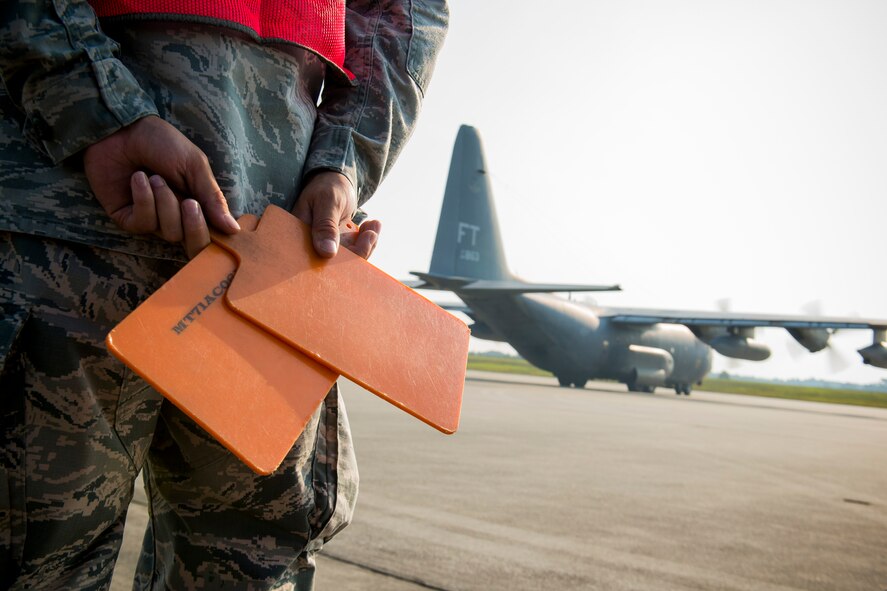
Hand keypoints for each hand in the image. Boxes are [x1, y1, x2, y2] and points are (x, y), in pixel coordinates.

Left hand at [83, 115, 239, 256]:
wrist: (122, 129)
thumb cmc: (162, 143)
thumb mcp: (195, 166)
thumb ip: (213, 199)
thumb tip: (234, 229)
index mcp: (198, 205)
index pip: (211, 235)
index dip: (210, 232)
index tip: (205, 211)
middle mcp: (177, 217)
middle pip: (192, 243)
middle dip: (191, 223)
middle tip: (188, 202)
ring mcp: (152, 219)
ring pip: (169, 232)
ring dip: (165, 202)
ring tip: (155, 177)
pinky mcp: (128, 218)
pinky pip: (144, 223)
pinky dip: (144, 200)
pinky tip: (138, 179)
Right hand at [293, 171, 375, 257]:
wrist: (334, 180)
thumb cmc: (327, 186)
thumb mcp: (328, 201)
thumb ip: (326, 226)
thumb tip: (327, 253)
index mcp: (299, 236)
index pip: (314, 259)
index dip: (337, 264)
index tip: (360, 247)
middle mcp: (311, 245)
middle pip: (335, 264)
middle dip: (359, 252)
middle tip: (372, 233)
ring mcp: (327, 246)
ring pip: (349, 258)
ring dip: (366, 244)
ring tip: (375, 225)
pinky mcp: (340, 245)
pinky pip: (356, 250)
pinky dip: (367, 240)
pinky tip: (373, 225)